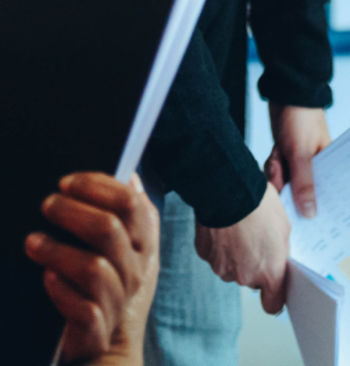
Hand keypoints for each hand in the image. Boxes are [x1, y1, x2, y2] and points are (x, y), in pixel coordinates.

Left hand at [23, 172, 158, 365]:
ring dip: (58, 251)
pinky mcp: (98, 329)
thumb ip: (133, 211)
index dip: (97, 186)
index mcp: (146, 242)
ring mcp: (119, 300)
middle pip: (108, 229)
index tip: (66, 182)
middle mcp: (137, 268)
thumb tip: (131, 175)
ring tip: (32, 242)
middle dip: (72, 212)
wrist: (113, 345)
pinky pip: (82, 308)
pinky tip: (47, 278)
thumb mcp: (133, 247)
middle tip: (47, 204)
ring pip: (92, 268)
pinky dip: (61, 291)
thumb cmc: (117, 283)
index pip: (130, 203)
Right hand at [194, 183, 288, 314]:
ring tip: (240, 229)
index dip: (273, 297)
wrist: (229, 190)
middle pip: (251, 280)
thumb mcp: (284, 228)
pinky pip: (216, 256)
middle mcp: (245, 276)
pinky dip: (220, 246)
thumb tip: (276, 259)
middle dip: (255, 265)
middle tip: (257, 239)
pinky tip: (225, 227)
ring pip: (232, 268)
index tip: (274, 289)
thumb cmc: (260, 206)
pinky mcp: (206, 257)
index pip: (272, 305)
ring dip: (236, 255)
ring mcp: (223, 268)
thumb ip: (280, 252)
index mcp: (269, 272)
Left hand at [265, 104, 331, 219]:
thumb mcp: (301, 153)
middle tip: (283, 171)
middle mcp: (316, 168)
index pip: (326, 195)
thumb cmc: (301, 119)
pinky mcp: (286, 160)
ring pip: (285, 186)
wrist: (285, 94)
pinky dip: (272, 168)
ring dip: (277, 174)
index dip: (315, 208)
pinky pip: (277, 176)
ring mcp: (299, 165)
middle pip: (300, 194)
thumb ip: (304, 184)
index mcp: (329, 166)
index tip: (306, 222)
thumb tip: (311, 215)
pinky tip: (275, 154)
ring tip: (279, 157)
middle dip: (288, 188)